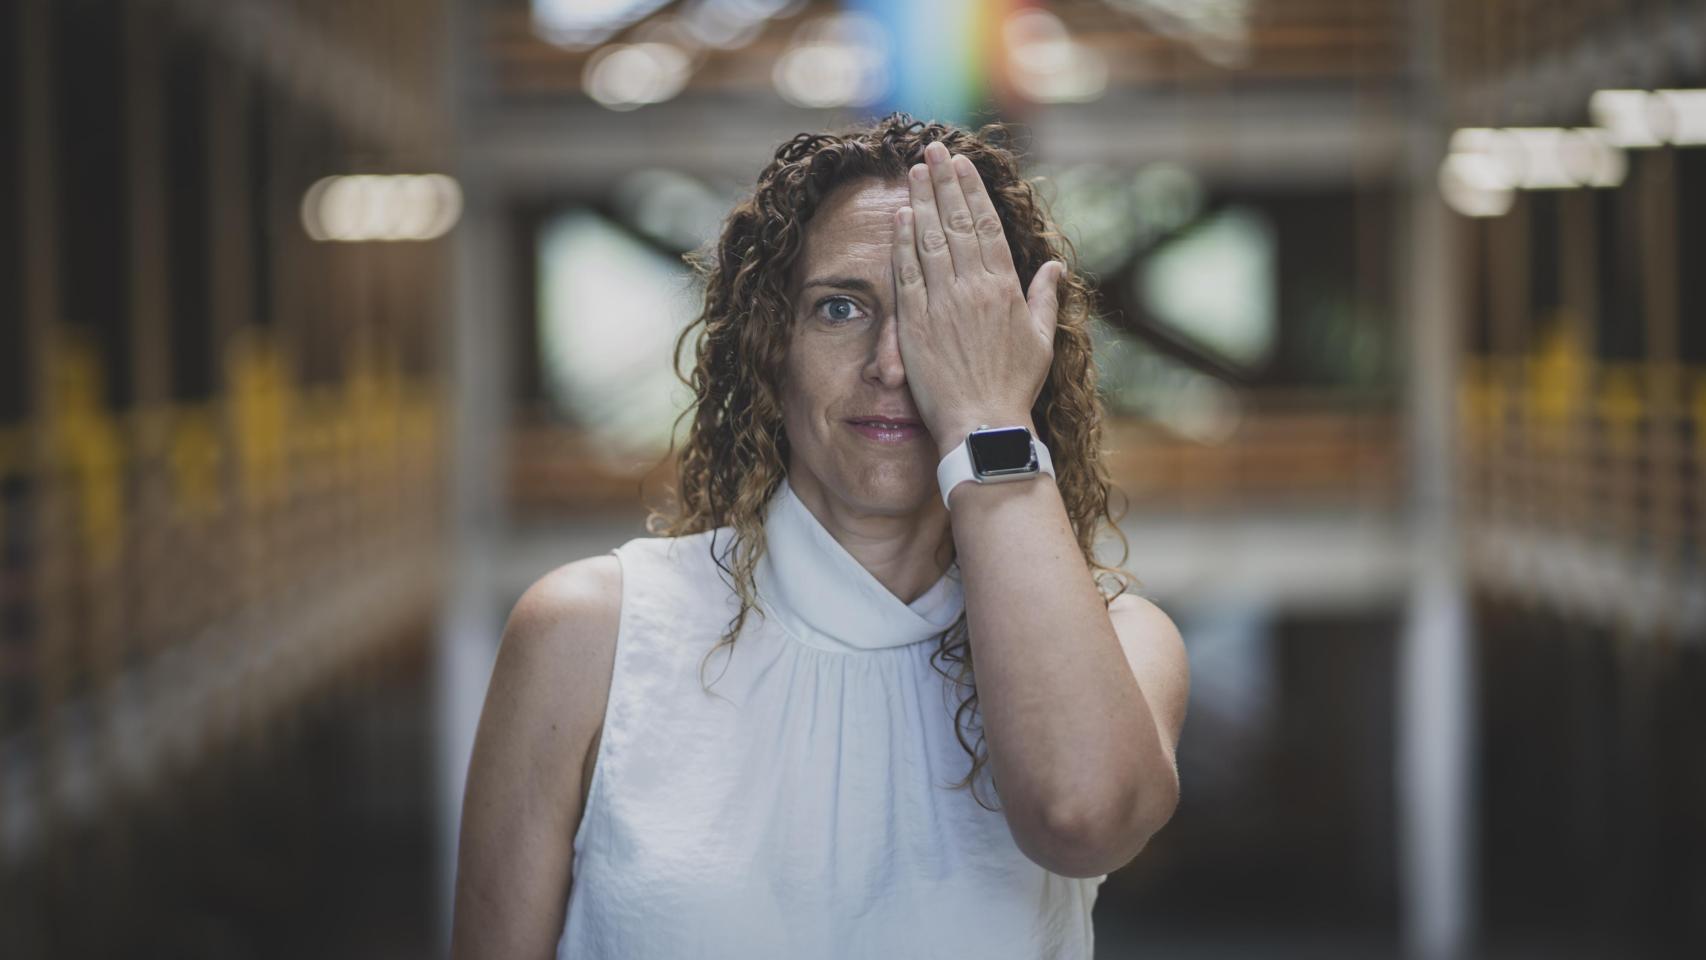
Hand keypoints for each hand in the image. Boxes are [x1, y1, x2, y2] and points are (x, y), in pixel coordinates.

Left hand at [894, 141, 1062, 459]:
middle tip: (932, 149)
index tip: (962, 165)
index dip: (972, 192)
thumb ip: (1044, 298)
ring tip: (912, 171)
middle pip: (956, 222)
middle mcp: (972, 288)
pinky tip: (899, 217)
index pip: (985, 226)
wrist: (984, 424)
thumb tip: (1053, 268)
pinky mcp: (915, 324)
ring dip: (921, 201)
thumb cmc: (1015, 387)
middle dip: (943, 182)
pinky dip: (902, 243)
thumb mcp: (1041, 340)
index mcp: (1004, 288)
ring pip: (929, 240)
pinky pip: (907, 274)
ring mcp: (942, 304)